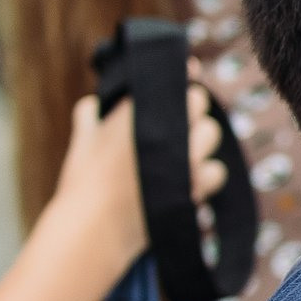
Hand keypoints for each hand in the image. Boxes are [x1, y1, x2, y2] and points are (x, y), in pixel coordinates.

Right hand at [49, 85, 227, 262]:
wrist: (95, 230)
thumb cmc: (83, 185)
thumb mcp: (83, 140)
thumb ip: (92, 114)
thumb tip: (98, 103)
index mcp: (138, 111)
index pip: (176, 78)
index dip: (183, 72)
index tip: (188, 69)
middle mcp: (168, 131)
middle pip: (199, 102)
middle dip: (190, 109)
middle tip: (177, 122)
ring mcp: (186, 159)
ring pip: (212, 134)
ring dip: (200, 141)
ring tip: (181, 153)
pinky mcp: (197, 187)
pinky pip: (217, 170)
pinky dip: (206, 174)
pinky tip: (188, 180)